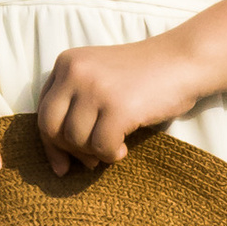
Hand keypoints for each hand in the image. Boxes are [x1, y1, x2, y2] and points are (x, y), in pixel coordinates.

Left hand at [36, 34, 208, 174]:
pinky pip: (101, 147)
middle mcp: (75, 72)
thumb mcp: (100, 80)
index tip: (62, 164)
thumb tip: (59, 163)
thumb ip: (76, 107)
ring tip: (116, 146)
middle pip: (51, 127)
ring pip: (76, 140)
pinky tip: (125, 147)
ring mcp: (95, 89)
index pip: (43, 111)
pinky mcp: (117, 107)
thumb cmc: (144, 78)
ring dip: (95, 152)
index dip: (50, 143)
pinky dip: (111, 154)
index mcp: (67, 63)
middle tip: (90, 161)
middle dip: (69, 151)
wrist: (183, 60)